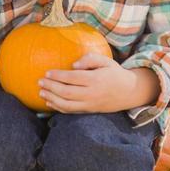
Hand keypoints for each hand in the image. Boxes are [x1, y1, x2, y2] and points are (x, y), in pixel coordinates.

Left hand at [38, 53, 159, 114]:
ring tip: (41, 92)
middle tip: (40, 82)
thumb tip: (74, 65)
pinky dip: (59, 108)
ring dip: (52, 99)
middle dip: (51, 87)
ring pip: (67, 105)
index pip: (73, 78)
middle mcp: (92, 94)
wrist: (129, 92)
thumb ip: (90, 59)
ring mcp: (90, 104)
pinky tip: (50, 103)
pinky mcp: (89, 111)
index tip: (47, 72)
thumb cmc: (115, 73)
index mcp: (96, 79)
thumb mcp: (106, 61)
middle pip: (67, 92)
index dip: (58, 76)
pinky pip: (71, 111)